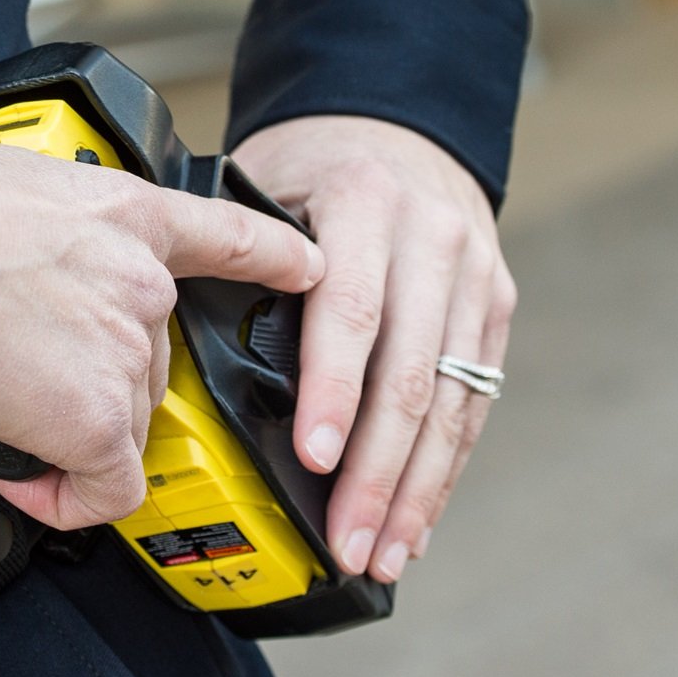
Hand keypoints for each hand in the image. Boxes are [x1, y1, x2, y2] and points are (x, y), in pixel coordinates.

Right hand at [0, 125, 323, 531]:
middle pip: (148, 360)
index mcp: (125, 211)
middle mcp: (143, 280)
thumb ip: (52, 233)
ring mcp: (126, 349)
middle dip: (91, 382)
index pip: (225, 235)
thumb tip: (23, 271)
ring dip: (71, 435)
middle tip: (24, 382)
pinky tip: (26, 477)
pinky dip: (68, 499)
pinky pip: (108, 488)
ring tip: (1, 413)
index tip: (307, 269)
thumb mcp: (13, 188)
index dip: (273, 257)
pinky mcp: (96, 416)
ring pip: (125, 420)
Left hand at [231, 115, 512, 584]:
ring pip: (450, 403)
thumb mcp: (265, 181)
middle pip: (410, 374)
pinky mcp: (497, 309)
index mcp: (366, 203)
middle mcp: (433, 240)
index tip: (311, 456)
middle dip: (375, 470)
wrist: (400, 124)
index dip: (334, 391)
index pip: (351, 311)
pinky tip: (415, 521)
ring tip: (378, 551)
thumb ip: (242, 255)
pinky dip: (444, 470)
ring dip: (414, 490)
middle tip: (344, 539)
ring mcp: (476, 277)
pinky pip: (473, 403)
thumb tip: (180, 341)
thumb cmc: (315, 165)